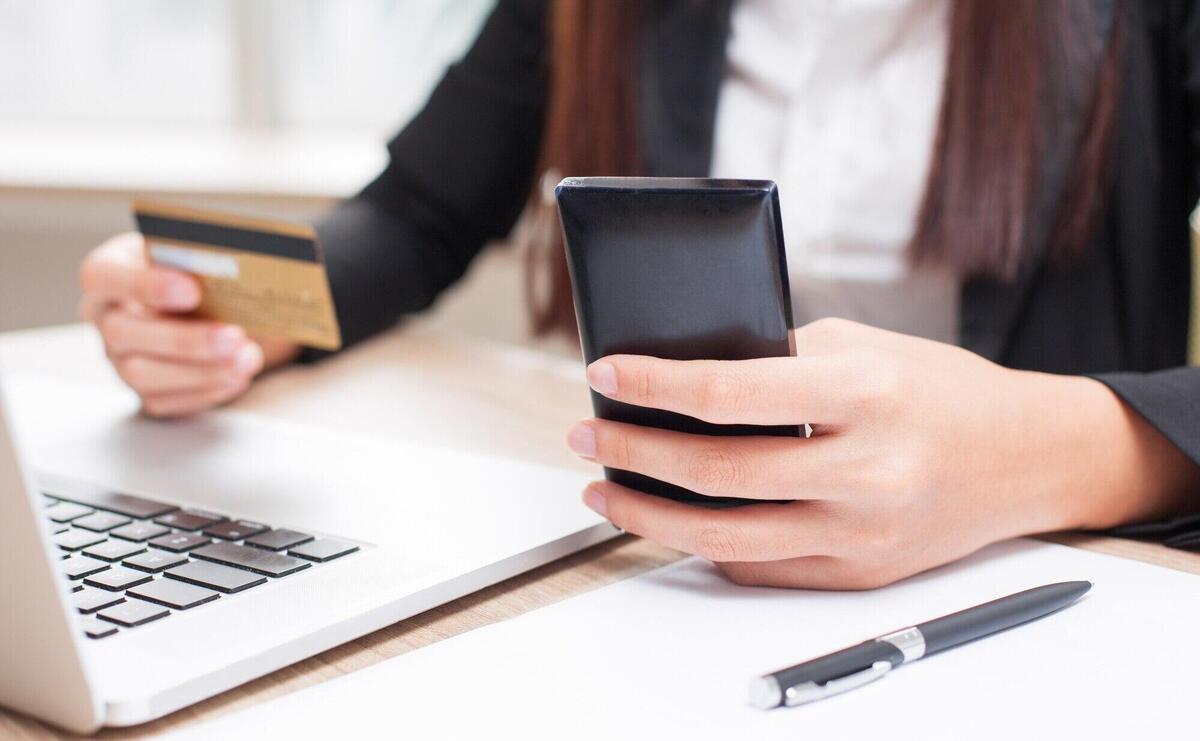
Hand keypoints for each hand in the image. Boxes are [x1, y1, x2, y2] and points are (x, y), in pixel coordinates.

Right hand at [79, 232, 298, 416]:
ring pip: (141, 374)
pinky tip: (238, 377)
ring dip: (200, 371)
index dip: (144, 285)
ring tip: (247, 360)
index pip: (103, 275)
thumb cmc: (200, 268)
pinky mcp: (143, 389)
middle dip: (184, 339)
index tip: (193, 291)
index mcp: (109, 271)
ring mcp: (119, 357)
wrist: (214, 301)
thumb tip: (237, 268)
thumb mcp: (197, 252)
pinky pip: (163, 400)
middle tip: (235, 336)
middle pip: (122, 332)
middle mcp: (105, 316)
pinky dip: (205, 391)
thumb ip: (203, 257)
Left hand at [566, 318, 1198, 588]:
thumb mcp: (865, 345)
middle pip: (716, 472)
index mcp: (865, 395)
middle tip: (588, 434)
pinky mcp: (858, 572)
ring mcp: (861, 532)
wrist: (1025, 457)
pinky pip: (759, 567)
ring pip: (725, 537)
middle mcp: (865, 470)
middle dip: (634, 452)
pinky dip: (704, 544)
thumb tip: (686, 378)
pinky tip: (674, 519)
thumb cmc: (940, 389)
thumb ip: (780, 359)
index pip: (731, 393)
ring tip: (606, 489)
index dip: (654, 384)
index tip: (605, 372)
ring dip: (649, 515)